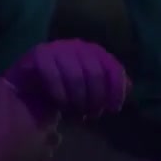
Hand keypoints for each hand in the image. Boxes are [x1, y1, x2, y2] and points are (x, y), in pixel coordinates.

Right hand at [0, 76, 61, 160]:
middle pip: (55, 136)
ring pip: (49, 153)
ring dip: (43, 148)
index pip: (55, 113)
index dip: (51, 109)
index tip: (44, 107)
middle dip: (50, 131)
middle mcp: (48, 142)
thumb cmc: (3, 130)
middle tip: (38, 127)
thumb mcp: (0, 102)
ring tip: (32, 145)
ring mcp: (41, 160)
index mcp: (45, 124)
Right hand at [2, 39, 127, 118]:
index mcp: (96, 52)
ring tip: (76, 113)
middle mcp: (79, 46)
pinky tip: (61, 105)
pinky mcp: (40, 54)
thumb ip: (111, 87)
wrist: (31, 86)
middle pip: (95, 74)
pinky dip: (59, 94)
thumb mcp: (93, 89)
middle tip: (91, 115)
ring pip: (75, 76)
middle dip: (95, 99)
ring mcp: (59, 47)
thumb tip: (128, 87)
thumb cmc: (67, 88)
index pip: (113, 69)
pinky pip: (53, 76)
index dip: (116, 91)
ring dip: (77, 100)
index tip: (113, 109)